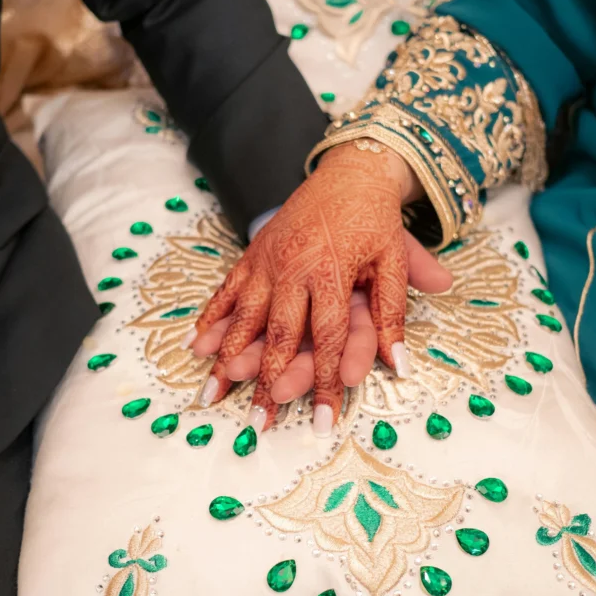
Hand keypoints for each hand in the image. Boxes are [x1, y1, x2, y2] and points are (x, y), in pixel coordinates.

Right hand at [189, 141, 452, 435]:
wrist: (347, 171)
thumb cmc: (374, 220)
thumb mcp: (394, 262)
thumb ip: (393, 313)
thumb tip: (399, 365)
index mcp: (333, 272)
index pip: (329, 339)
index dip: (327, 384)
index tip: (324, 421)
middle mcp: (295, 269)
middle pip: (280, 336)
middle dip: (268, 384)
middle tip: (258, 424)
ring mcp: (268, 261)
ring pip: (244, 317)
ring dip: (227, 359)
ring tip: (212, 395)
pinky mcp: (253, 254)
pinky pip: (228, 290)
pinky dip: (211, 318)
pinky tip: (196, 345)